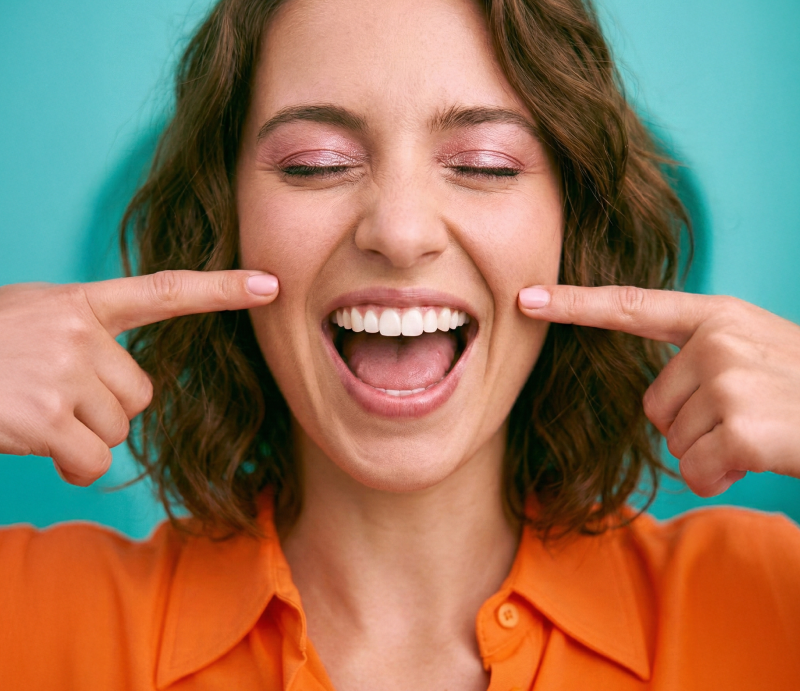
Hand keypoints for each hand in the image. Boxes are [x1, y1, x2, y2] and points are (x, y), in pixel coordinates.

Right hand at [0, 270, 278, 485]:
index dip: (221, 290)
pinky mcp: (46, 417)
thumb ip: (84, 332)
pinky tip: (36, 446)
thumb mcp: (32, 317)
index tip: (270, 285)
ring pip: (119, 428)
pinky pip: (92, 460)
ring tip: (35, 414)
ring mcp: (64, 373)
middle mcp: (80, 332)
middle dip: (106, 407)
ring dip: (83, 436)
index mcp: (81, 303)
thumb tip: (124, 382)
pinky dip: (70, 466)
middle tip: (55, 397)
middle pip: (141, 394)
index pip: (165, 292)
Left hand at [519, 285, 799, 496]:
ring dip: (712, 451)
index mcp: (718, 317)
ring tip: (762, 433)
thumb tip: (657, 404)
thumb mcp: (757, 354)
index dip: (575, 303)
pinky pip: (695, 470)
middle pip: (652, 405)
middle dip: (692, 425)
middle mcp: (717, 340)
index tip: (526, 297)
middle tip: (749, 418)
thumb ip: (702, 358)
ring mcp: (729, 379)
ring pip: (673, 439)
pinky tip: (763, 458)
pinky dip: (725, 478)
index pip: (632, 308)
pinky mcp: (741, 425)